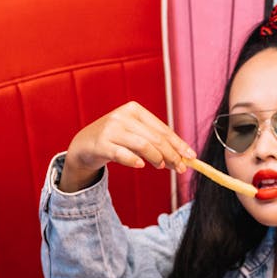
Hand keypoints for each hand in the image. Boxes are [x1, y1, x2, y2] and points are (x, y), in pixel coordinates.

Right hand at [59, 101, 195, 192]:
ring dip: (156, 158)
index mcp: (135, 110)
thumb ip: (155, 143)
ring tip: (162, 166)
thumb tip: (182, 157)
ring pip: (142, 145)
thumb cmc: (116, 140)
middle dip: (172, 154)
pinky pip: (121, 153)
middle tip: (180, 168)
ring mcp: (111, 129)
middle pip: (155, 137)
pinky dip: (133, 160)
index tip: (192, 157)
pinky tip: (141, 165)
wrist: (85, 145)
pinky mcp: (101, 144)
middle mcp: (123, 116)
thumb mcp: (135, 135)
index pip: (162, 129)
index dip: (179, 144)